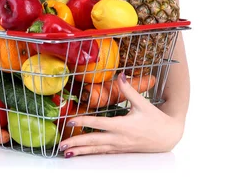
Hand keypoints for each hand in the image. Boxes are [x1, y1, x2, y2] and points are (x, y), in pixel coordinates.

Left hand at [59, 73, 183, 156]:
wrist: (168, 136)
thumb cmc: (155, 119)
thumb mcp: (143, 103)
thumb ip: (129, 89)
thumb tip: (121, 75)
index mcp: (123, 125)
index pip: (98, 123)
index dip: (83, 122)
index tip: (70, 121)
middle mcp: (119, 138)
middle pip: (94, 141)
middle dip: (76, 142)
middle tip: (61, 144)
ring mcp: (119, 147)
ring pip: (97, 150)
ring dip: (81, 151)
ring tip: (67, 152)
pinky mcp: (121, 150)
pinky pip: (103, 153)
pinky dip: (91, 153)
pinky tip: (82, 154)